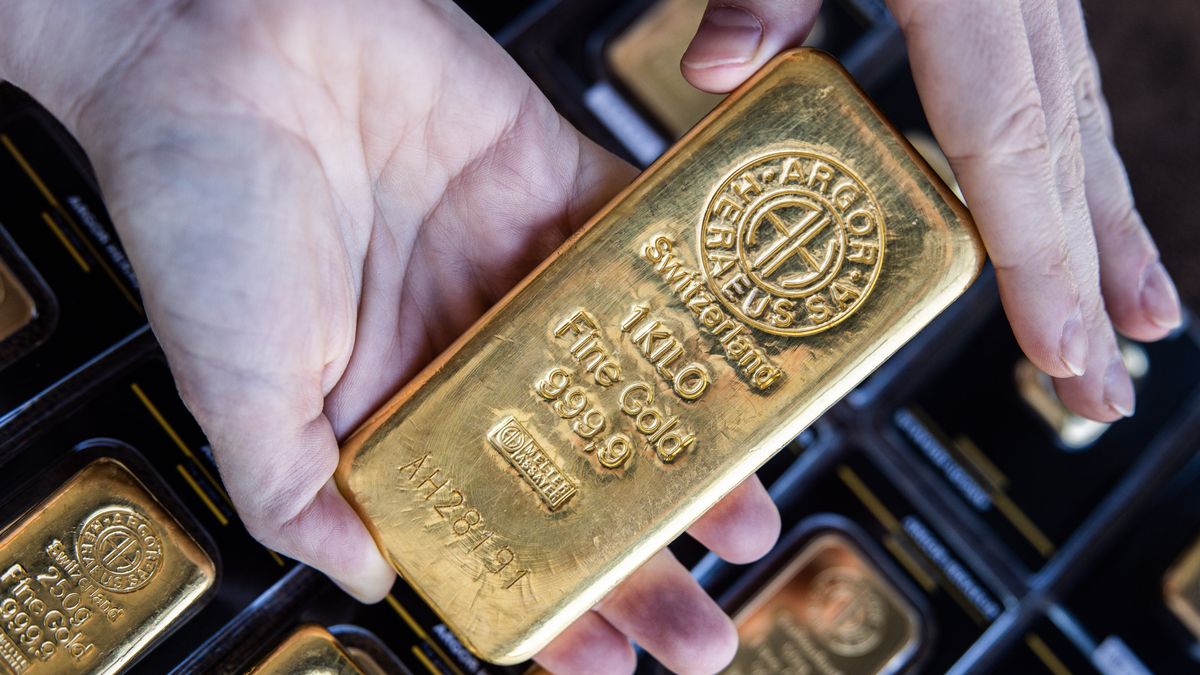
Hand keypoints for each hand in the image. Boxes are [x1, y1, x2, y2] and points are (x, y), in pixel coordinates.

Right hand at [0, 1, 778, 671]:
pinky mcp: (553, 182)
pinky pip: (642, 241)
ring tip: (747, 514)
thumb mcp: (232, 381)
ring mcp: (516, 271)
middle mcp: (462, 348)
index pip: (488, 528)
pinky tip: (748, 358)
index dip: (548, 599)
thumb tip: (367, 577)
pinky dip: (700, 293)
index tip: (606, 659)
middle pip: (578, 470)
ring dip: (695, 447)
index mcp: (386, 408)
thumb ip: (292, 492)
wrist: (214, 39)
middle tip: (705, 621)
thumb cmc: (200, 198)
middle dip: (644, 551)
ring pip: (629, 376)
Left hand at [683, 0, 1182, 420]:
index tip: (1063, 352)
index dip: (1040, 258)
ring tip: (1144, 321)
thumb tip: (717, 71)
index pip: (1008, 142)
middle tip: (1104, 387)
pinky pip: (1061, 81)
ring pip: (1083, 124)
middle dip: (1089, 280)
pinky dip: (1078, 158)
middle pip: (1066, 154)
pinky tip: (1089, 200)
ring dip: (1112, 230)